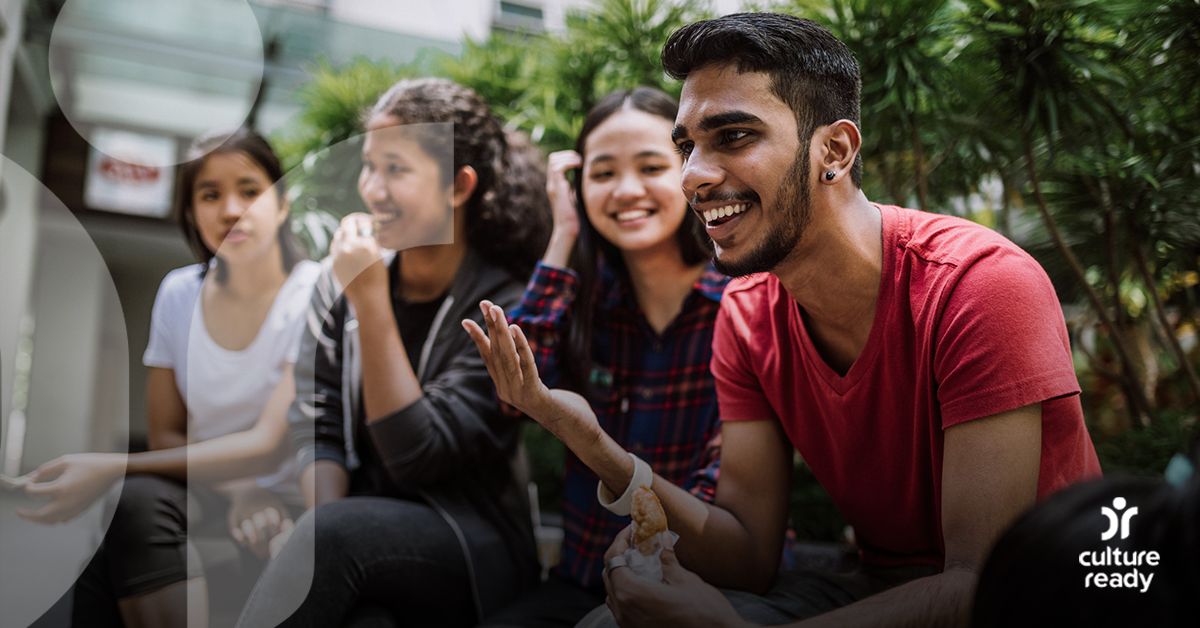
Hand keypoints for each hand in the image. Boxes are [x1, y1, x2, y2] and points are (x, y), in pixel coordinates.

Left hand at [16, 453, 125, 523]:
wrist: (113, 471)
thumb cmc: (91, 464)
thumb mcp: (66, 460)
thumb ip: (45, 470)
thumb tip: (31, 478)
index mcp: (60, 488)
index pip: (34, 493)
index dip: (27, 487)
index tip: (27, 483)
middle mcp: (66, 502)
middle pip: (38, 516)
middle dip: (25, 514)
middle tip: (18, 511)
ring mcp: (74, 509)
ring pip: (50, 522)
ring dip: (38, 520)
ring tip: (31, 515)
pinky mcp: (81, 511)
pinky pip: (62, 520)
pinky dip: (52, 519)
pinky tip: (50, 513)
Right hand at [226, 484, 293, 559]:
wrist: (247, 491)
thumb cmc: (267, 504)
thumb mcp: (279, 508)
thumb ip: (285, 520)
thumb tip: (288, 533)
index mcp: (270, 509)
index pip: (274, 529)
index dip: (275, 541)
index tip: (277, 548)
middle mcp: (257, 511)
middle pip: (261, 533)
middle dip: (265, 546)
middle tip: (267, 555)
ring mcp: (244, 514)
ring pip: (249, 533)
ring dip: (254, 546)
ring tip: (259, 554)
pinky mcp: (233, 515)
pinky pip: (235, 529)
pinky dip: (239, 538)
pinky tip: (244, 545)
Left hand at [331, 213, 387, 305]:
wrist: (368, 298)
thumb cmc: (379, 278)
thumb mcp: (379, 255)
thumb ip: (371, 240)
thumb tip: (367, 228)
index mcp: (366, 244)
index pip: (363, 222)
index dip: (366, 220)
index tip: (369, 221)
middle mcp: (350, 247)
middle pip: (347, 223)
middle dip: (353, 222)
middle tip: (357, 223)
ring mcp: (339, 255)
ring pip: (339, 234)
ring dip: (345, 233)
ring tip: (353, 237)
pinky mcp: (334, 262)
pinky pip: (334, 246)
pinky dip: (340, 244)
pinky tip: (347, 248)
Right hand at [461, 300, 598, 440]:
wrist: (577, 431)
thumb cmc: (563, 408)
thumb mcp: (539, 386)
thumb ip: (527, 373)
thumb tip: (520, 355)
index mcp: (506, 388)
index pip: (489, 359)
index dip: (478, 338)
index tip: (467, 320)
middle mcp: (508, 391)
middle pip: (496, 354)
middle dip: (490, 326)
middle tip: (485, 303)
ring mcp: (519, 395)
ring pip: (507, 357)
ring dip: (501, 331)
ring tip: (496, 310)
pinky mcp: (535, 396)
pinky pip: (526, 366)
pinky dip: (520, 346)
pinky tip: (516, 328)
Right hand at [546, 150, 582, 236]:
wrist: (568, 231)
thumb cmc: (575, 219)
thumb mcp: (577, 199)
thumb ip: (577, 189)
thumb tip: (585, 182)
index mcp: (556, 185)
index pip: (556, 162)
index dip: (568, 157)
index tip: (581, 162)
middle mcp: (552, 184)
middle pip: (553, 158)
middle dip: (568, 154)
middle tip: (581, 160)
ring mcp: (553, 186)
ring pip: (554, 160)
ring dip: (569, 157)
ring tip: (580, 162)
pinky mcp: (557, 189)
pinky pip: (558, 168)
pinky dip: (568, 162)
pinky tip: (579, 165)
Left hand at [603, 525, 748, 627]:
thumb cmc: (705, 612)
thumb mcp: (685, 580)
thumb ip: (667, 558)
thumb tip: (661, 536)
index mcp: (632, 594)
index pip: (613, 560)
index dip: (620, 540)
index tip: (631, 530)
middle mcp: (624, 612)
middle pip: (610, 576)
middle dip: (620, 556)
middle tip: (636, 543)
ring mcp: (629, 625)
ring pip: (615, 594)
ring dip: (623, 575)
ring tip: (641, 563)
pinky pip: (623, 609)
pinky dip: (629, 593)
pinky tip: (646, 585)